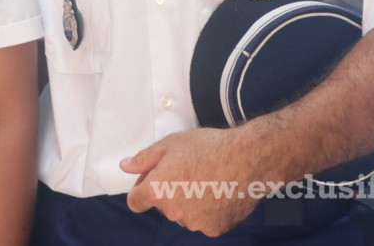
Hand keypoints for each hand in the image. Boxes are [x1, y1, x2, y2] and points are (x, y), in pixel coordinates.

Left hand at [121, 127, 263, 237]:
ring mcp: (194, 223)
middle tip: (185, 170)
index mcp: (157, 191)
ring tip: (205, 179)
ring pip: (182, 214)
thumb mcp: (169, 144)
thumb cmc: (208, 147)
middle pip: (161, 206)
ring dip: (187, 202)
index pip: (135, 202)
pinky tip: (217, 191)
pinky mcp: (214, 229)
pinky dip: (206, 210)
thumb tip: (126, 166)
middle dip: (167, 191)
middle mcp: (173, 212)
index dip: (141, 188)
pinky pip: (203, 220)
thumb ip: (144, 159)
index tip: (151, 179)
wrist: (248, 159)